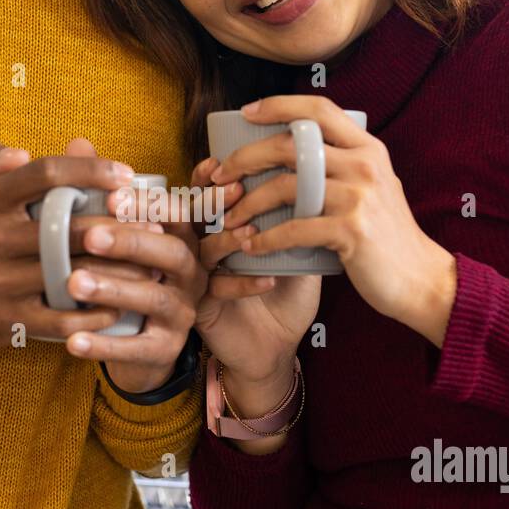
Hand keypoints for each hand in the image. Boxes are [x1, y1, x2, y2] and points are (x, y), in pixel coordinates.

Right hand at [0, 138, 157, 346]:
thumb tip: (23, 154)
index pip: (44, 175)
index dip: (89, 171)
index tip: (126, 175)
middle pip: (66, 228)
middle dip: (116, 226)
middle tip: (149, 224)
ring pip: (71, 274)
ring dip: (118, 271)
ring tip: (150, 265)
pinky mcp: (9, 320)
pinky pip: (62, 318)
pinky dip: (95, 313)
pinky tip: (120, 303)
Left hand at [66, 174, 207, 394]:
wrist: (139, 346)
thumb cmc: (123, 275)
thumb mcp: (115, 235)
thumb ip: (100, 192)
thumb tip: (77, 143)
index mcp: (178, 238)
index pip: (174, 214)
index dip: (148, 204)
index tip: (112, 194)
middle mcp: (189, 273)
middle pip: (171, 254)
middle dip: (130, 242)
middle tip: (88, 235)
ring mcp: (181, 313)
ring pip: (154, 298)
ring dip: (113, 289)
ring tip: (72, 283)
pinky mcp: (165, 350)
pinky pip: (137, 349)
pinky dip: (104, 346)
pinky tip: (70, 340)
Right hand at [190, 154, 321, 380]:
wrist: (279, 346)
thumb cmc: (286, 294)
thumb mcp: (296, 251)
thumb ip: (298, 219)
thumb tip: (314, 178)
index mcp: (219, 229)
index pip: (205, 195)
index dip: (207, 178)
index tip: (220, 161)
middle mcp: (202, 250)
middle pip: (193, 217)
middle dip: (211, 200)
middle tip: (234, 189)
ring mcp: (198, 280)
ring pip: (201, 251)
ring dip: (225, 240)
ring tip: (249, 232)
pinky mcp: (201, 310)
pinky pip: (216, 290)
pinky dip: (242, 283)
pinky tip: (268, 280)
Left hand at [211, 96, 457, 346]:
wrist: (420, 278)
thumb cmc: (386, 236)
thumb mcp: (373, 187)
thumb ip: (342, 166)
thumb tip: (292, 150)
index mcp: (368, 147)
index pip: (319, 109)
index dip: (278, 105)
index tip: (246, 112)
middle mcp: (365, 164)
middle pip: (291, 145)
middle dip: (246, 158)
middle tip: (220, 176)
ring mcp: (360, 195)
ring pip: (286, 186)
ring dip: (248, 203)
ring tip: (229, 219)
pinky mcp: (352, 230)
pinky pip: (294, 229)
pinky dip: (266, 239)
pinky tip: (250, 246)